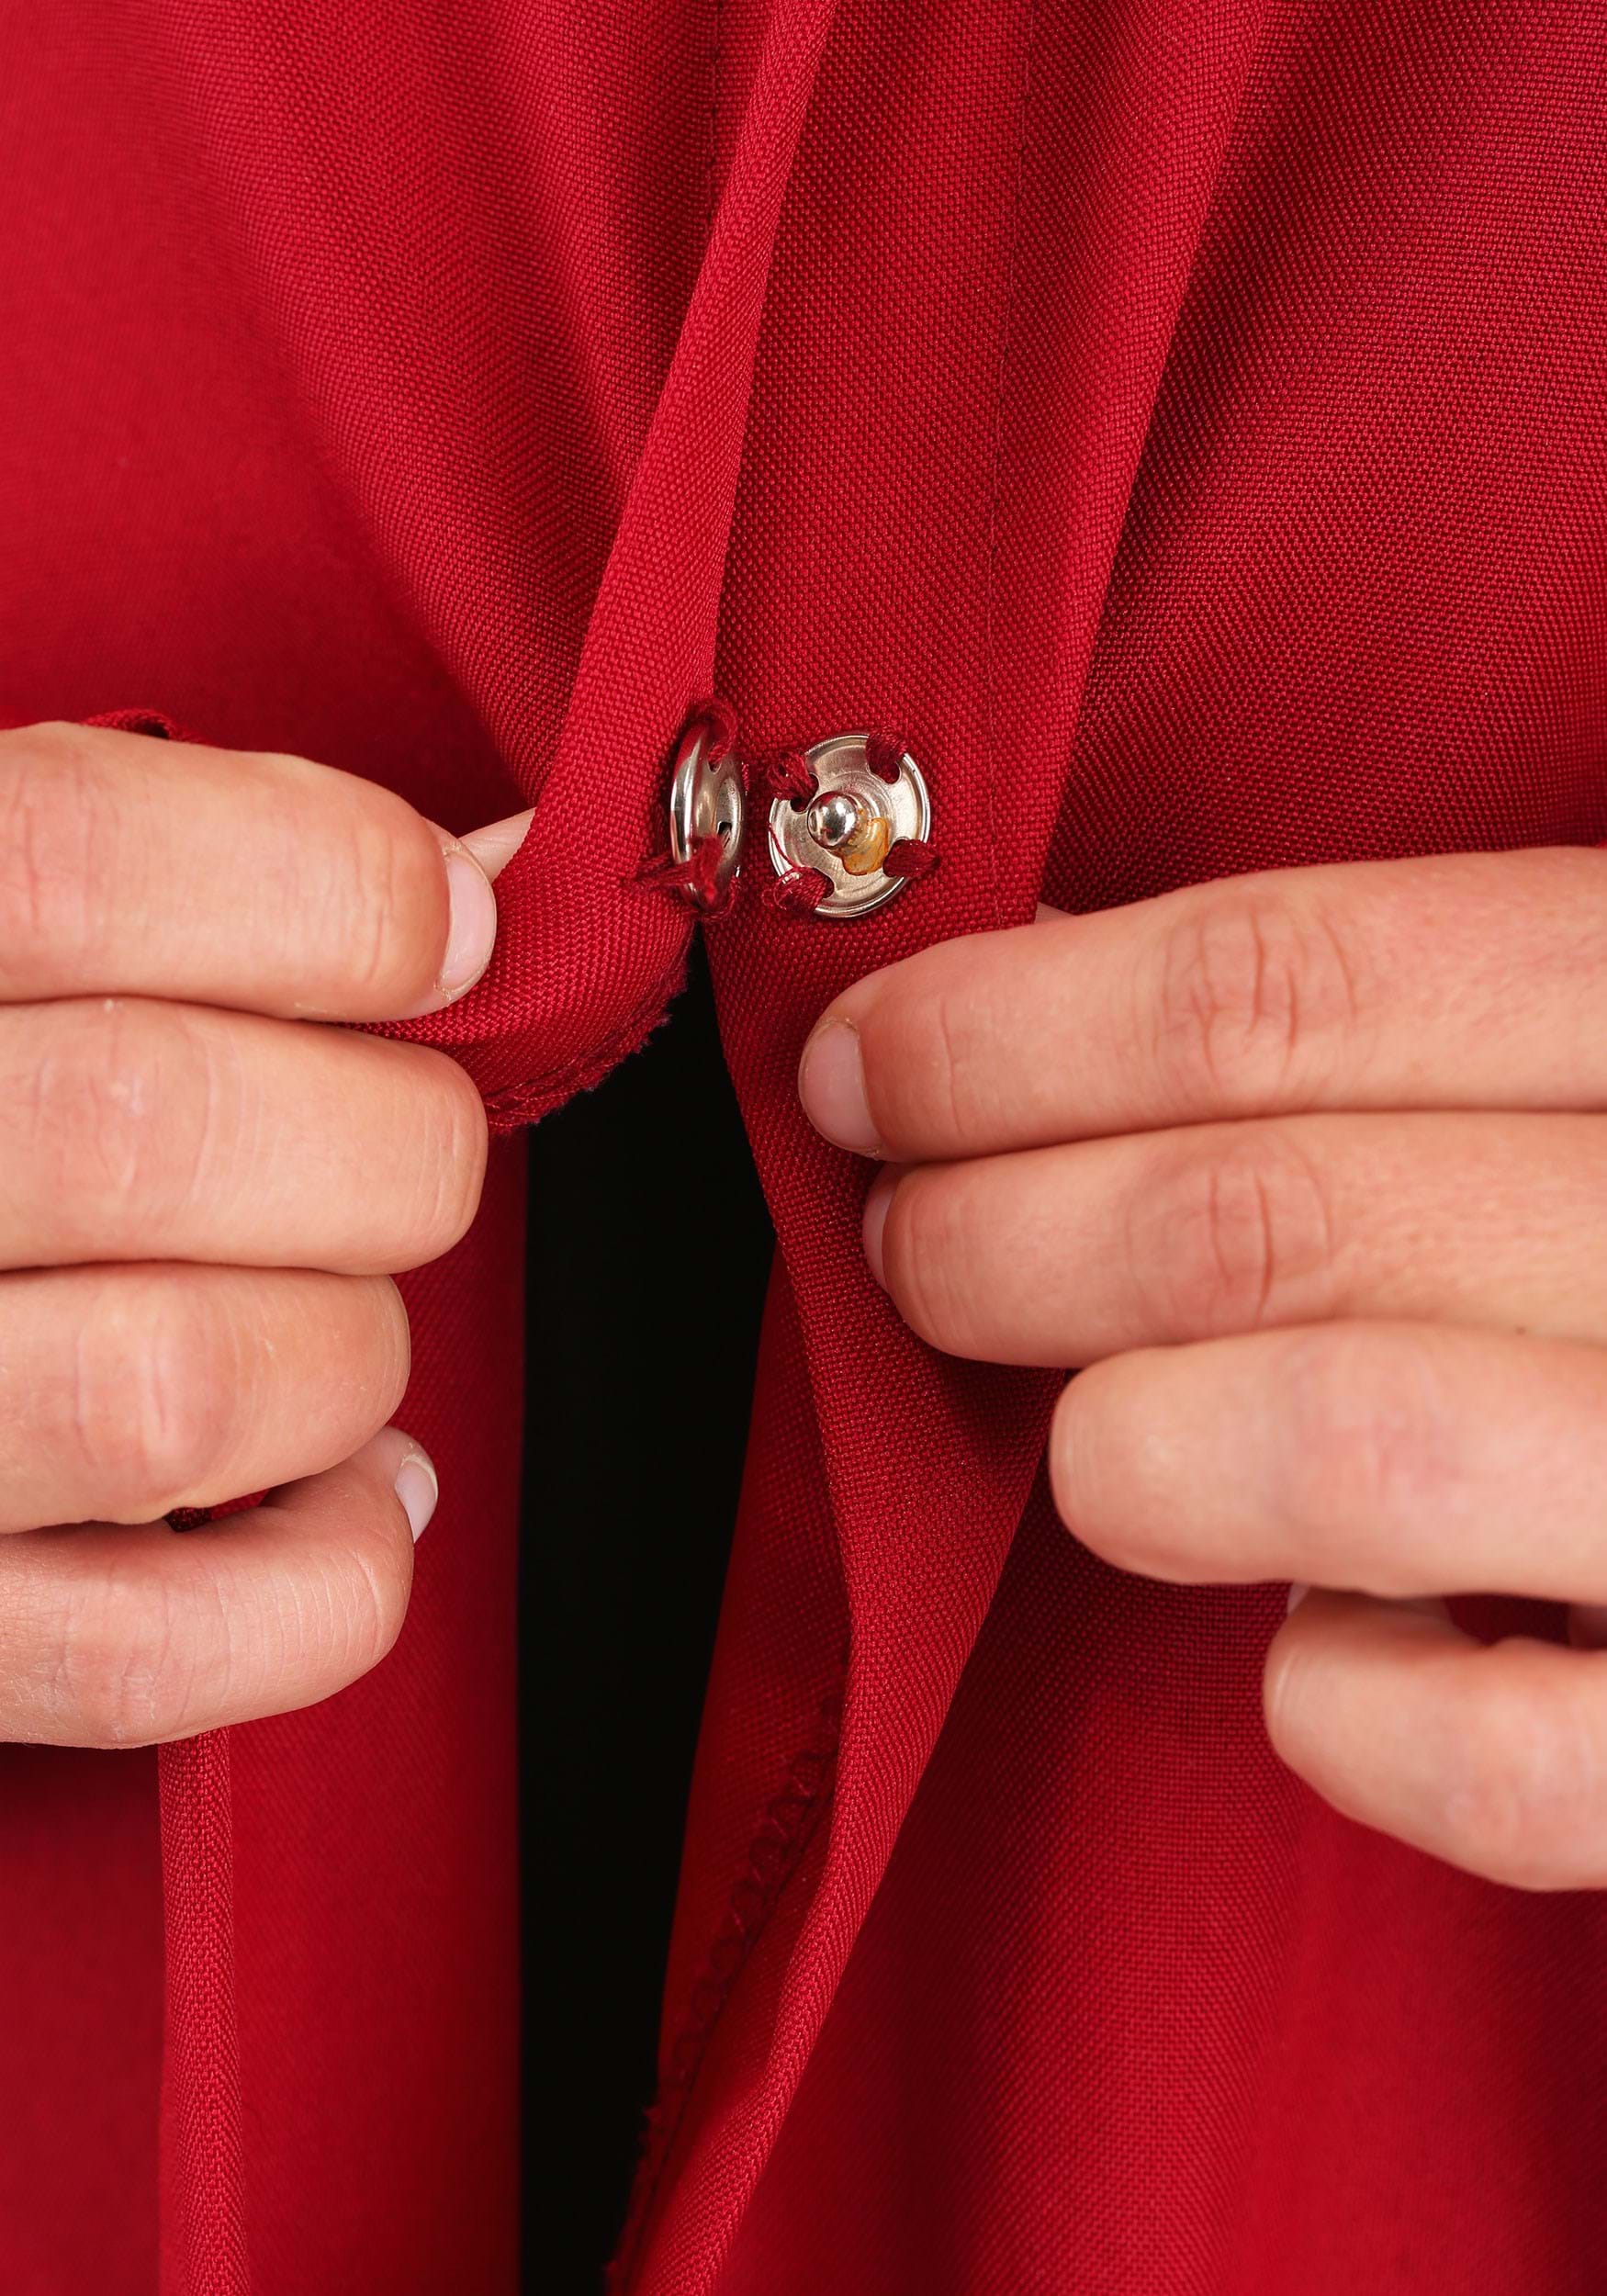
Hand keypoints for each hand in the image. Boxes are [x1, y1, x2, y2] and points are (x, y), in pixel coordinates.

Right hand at [0, 720, 519, 1747]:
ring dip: (345, 1348)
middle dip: (385, 1132)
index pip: (66, 869)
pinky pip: (150, 1653)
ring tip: (326, 1311)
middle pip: (168, 1129)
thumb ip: (152, 863)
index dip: (328, 888)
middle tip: (392, 1135)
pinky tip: (341, 1492)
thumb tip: (474, 882)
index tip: (442, 926)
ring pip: (185, 1392)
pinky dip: (327, 1572)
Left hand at [799, 851, 1606, 1889]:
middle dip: (1000, 1228)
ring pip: (1343, 1446)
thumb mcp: (1595, 1053)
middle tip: (906, 1236)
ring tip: (1086, 1439)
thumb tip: (1024, 977)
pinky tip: (1315, 1642)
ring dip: (1127, 1444)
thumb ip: (1378, 1025)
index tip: (866, 1061)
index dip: (1017, 1025)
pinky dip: (1327, 1699)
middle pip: (1268, 1212)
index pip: (1300, 982)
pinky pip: (1468, 1748)